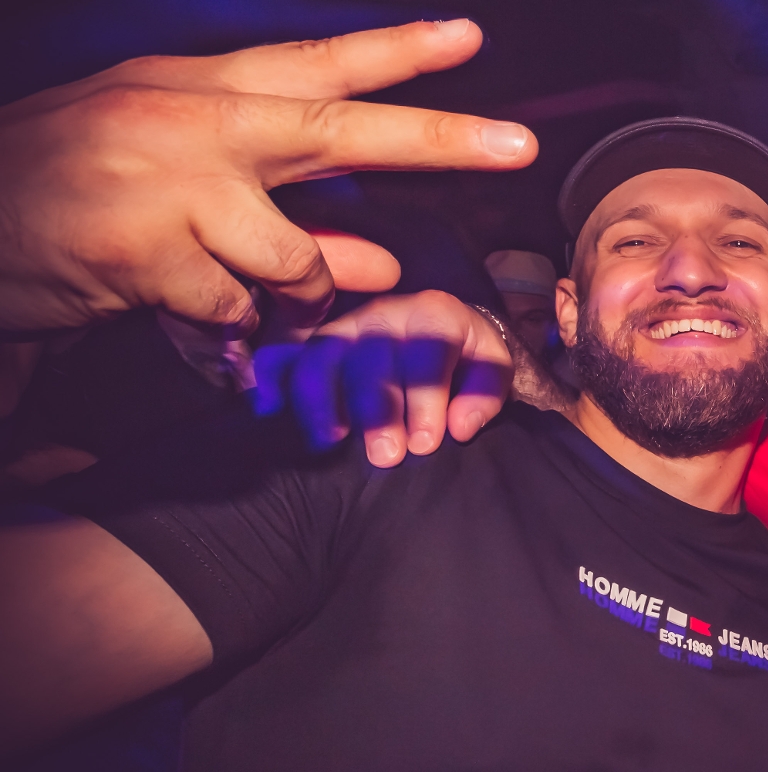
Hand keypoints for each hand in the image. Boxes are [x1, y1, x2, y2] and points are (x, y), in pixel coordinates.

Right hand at [0, 20, 536, 336]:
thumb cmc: (64, 196)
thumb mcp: (166, 174)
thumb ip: (275, 206)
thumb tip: (380, 254)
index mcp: (191, 89)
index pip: (311, 61)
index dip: (394, 51)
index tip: (471, 37)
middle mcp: (188, 122)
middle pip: (339, 127)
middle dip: (437, 137)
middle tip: (520, 146)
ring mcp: (168, 184)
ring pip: (294, 254)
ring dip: (296, 295)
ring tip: (258, 302)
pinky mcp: (146, 252)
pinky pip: (234, 311)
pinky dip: (224, 332)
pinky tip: (189, 323)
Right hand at [254, 290, 512, 466]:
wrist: (440, 333)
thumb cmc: (466, 359)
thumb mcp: (492, 369)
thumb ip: (485, 395)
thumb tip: (461, 427)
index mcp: (434, 313)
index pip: (427, 351)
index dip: (425, 399)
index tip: (426, 445)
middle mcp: (384, 313)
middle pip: (371, 359)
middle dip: (378, 410)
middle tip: (385, 457)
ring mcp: (343, 326)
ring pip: (323, 357)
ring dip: (322, 402)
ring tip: (330, 444)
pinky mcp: (312, 343)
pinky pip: (282, 355)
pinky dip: (271, 379)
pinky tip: (271, 410)